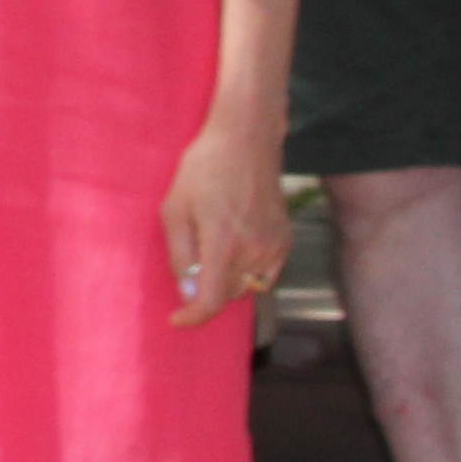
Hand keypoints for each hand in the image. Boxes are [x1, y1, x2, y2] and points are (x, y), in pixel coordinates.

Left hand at [161, 118, 290, 329]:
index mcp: (223, 243)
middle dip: (206, 289)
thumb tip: (188, 291)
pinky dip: (248, 272)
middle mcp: (254, 250)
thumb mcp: (174, 208)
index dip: (193, 317)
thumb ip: (180, 255)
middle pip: (228, 294)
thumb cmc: (204, 168)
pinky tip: (235, 247)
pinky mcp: (286, 240)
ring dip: (227, 280)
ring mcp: (274, 246)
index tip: (178, 320)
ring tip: (213, 245)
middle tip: (191, 261)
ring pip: (247, 286)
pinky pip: (265, 274)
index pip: (212, 301)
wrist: (246, 141)